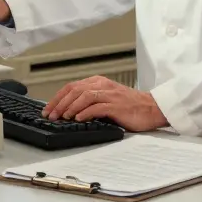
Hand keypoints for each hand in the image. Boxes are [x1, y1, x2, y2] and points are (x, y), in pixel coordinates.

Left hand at [43, 76, 168, 131]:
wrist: (152, 109)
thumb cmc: (130, 107)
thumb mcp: (108, 98)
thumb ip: (91, 100)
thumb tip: (69, 111)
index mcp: (99, 82)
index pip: (72, 86)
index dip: (57, 98)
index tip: (48, 109)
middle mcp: (103, 86)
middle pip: (75, 90)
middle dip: (59, 103)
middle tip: (50, 115)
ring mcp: (110, 95)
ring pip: (84, 96)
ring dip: (70, 107)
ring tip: (61, 117)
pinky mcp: (117, 106)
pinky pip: (97, 107)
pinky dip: (85, 112)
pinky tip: (78, 118)